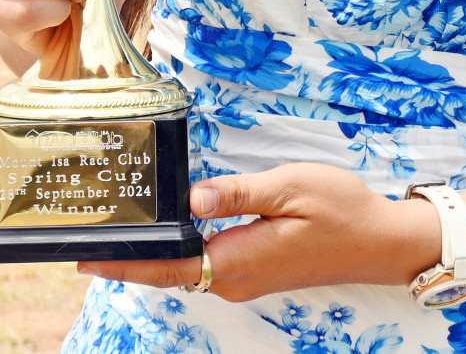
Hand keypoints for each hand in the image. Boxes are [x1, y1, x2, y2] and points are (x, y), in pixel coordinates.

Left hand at [78, 165, 441, 301]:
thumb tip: (191, 196)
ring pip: (185, 268)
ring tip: (118, 228)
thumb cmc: (340, 210)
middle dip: (129, 256)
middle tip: (90, 230)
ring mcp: (244, 278)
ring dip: (152, 253)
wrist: (381, 241)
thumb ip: (237, 193)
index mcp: (238, 260)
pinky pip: (204, 263)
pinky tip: (166, 230)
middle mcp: (234, 278)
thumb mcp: (290, 188)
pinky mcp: (253, 270)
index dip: (124, 264)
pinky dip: (178, 250)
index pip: (168, 267)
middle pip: (169, 271)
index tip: (84, 258)